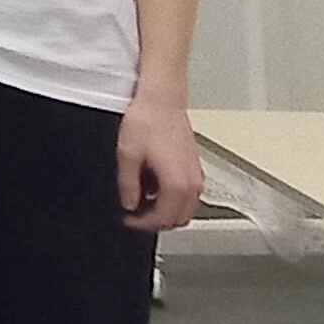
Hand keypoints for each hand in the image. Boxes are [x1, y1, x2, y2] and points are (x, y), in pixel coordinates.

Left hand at [116, 95, 201, 231]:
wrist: (162, 99)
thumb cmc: (148, 120)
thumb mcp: (128, 155)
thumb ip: (128, 185)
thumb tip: (129, 203)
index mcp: (177, 183)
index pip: (163, 218)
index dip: (143, 224)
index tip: (128, 220)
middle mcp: (192, 182)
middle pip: (179, 218)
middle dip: (157, 222)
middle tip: (136, 216)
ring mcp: (196, 174)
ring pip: (187, 208)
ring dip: (166, 211)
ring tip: (143, 202)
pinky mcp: (194, 166)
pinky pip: (188, 193)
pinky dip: (173, 198)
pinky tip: (154, 186)